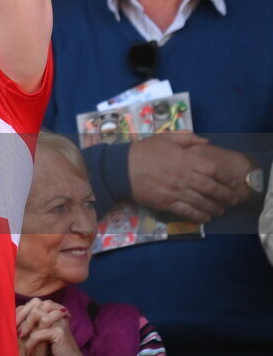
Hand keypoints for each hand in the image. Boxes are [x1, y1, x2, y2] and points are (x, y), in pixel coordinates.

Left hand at [17, 297, 102, 355]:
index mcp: (54, 313)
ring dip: (25, 326)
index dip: (21, 311)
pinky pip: (39, 332)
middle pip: (35, 304)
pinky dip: (31, 342)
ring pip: (36, 314)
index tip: (11, 323)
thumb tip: (14, 319)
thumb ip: (34, 327)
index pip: (33, 303)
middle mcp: (57, 314)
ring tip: (19, 338)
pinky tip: (28, 352)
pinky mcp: (59, 333)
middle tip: (13, 329)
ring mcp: (59, 322)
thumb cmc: (56, 355)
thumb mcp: (42, 338)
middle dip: (21, 315)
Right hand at [129, 132, 250, 224]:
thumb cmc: (145, 151)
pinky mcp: (168, 203)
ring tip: (221, 210)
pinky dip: (200, 216)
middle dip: (225, 195)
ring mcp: (176, 191)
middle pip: (212, 188)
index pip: (213, 169)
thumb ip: (187, 138)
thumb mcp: (165, 138)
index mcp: (185, 159)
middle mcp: (184, 176)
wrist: (123, 167)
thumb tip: (206, 142)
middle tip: (232, 199)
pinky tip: (206, 218)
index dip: (226, 177)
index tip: (232, 181)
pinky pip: (188, 212)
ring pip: (202, 202)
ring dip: (215, 208)